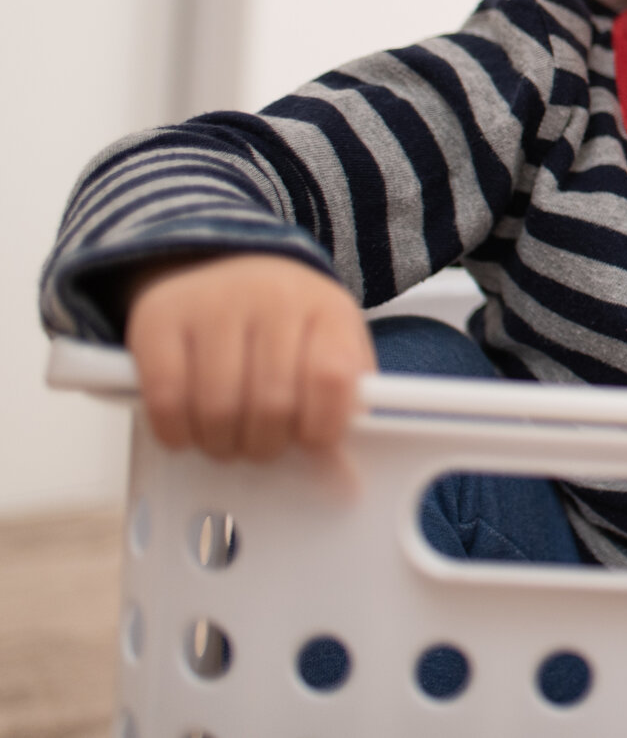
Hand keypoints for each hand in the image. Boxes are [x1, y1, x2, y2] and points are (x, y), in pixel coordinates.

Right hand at [123, 252, 374, 460]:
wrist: (222, 266)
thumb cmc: (285, 326)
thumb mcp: (328, 350)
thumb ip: (340, 411)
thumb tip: (343, 485)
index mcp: (326, 308)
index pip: (332, 379)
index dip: (320, 428)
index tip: (309, 442)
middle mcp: (272, 298)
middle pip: (272, 404)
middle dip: (265, 445)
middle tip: (260, 446)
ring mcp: (212, 304)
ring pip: (218, 408)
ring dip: (221, 444)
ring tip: (226, 440)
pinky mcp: (158, 319)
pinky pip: (165, 399)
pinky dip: (176, 433)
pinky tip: (187, 431)